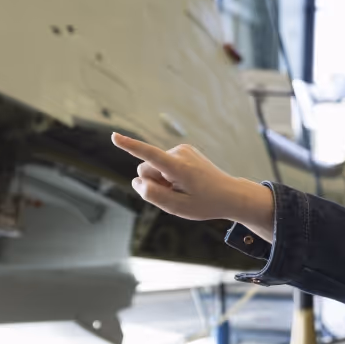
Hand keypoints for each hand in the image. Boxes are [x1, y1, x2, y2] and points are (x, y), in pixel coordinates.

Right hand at [110, 134, 274, 238]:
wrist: (230, 194)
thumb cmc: (206, 203)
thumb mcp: (178, 207)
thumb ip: (154, 195)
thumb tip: (137, 181)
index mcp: (179, 167)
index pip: (149, 155)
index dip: (130, 146)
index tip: (114, 136)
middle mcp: (180, 153)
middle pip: (146, 168)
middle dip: (152, 182)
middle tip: (176, 194)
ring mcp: (182, 149)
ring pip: (154, 167)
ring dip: (162, 180)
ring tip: (184, 189)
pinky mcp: (183, 150)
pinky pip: (162, 164)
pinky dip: (169, 175)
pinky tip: (185, 182)